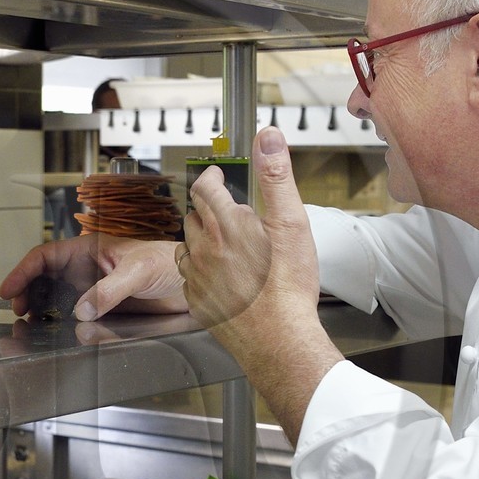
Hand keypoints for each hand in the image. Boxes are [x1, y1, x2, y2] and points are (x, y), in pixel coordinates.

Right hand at [0, 233, 187, 321]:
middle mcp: (87, 268)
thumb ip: (110, 290)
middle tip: (17, 311)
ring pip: (55, 295)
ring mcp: (93, 287)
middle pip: (44, 277)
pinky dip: (59, 319)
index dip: (23, 271)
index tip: (9, 290)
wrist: (191, 282)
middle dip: (26, 291)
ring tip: (29, 322)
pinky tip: (53, 328)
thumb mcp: (138, 271)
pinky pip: (73, 312)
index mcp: (89, 249)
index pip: (46, 256)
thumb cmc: (168, 263)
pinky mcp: (103, 305)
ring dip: (40, 306)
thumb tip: (81, 310)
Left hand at [179, 127, 340, 437]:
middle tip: (225, 207)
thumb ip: (276, 177)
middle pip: (194, 215)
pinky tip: (218, 273)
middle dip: (207, 206)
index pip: (204, 187)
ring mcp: (197, 277)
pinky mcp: (197, 301)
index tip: (217, 175)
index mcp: (226, 225)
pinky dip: (198, 268)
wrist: (279, 340)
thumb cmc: (288, 288)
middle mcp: (204, 248)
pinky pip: (188, 276)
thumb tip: (267, 139)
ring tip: (221, 240)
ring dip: (200, 237)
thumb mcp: (291, 224)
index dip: (210, 176)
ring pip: (187, 245)